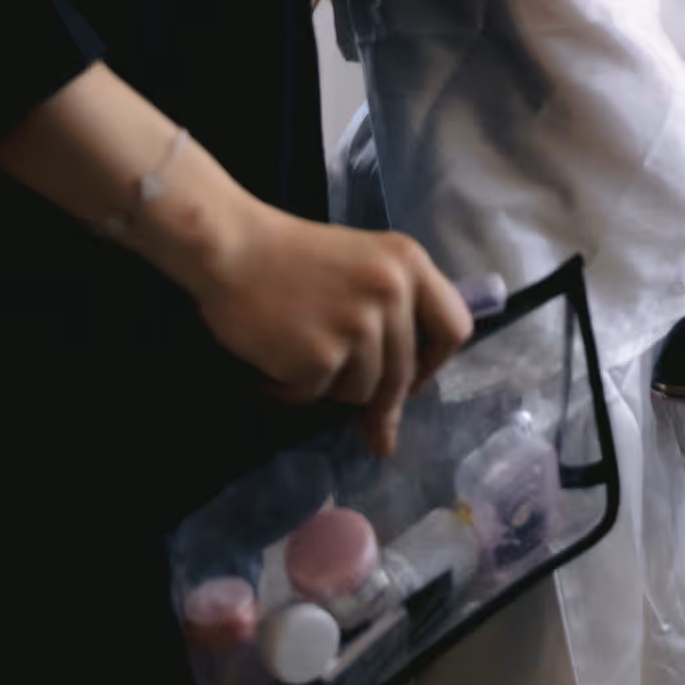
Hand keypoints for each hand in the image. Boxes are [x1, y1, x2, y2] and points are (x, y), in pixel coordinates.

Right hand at [188, 208, 474, 455]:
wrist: (230, 246)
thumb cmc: (290, 256)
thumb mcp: (361, 263)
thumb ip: (390, 308)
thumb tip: (406, 392)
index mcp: (409, 263)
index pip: (454, 327)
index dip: (437, 363)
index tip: (416, 384)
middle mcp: (392, 292)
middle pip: (405, 373)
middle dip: (385, 408)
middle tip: (375, 438)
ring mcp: (357, 325)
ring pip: (362, 390)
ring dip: (330, 387)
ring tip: (297, 355)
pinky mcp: (320, 356)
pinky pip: (316, 395)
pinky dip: (292, 390)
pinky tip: (272, 364)